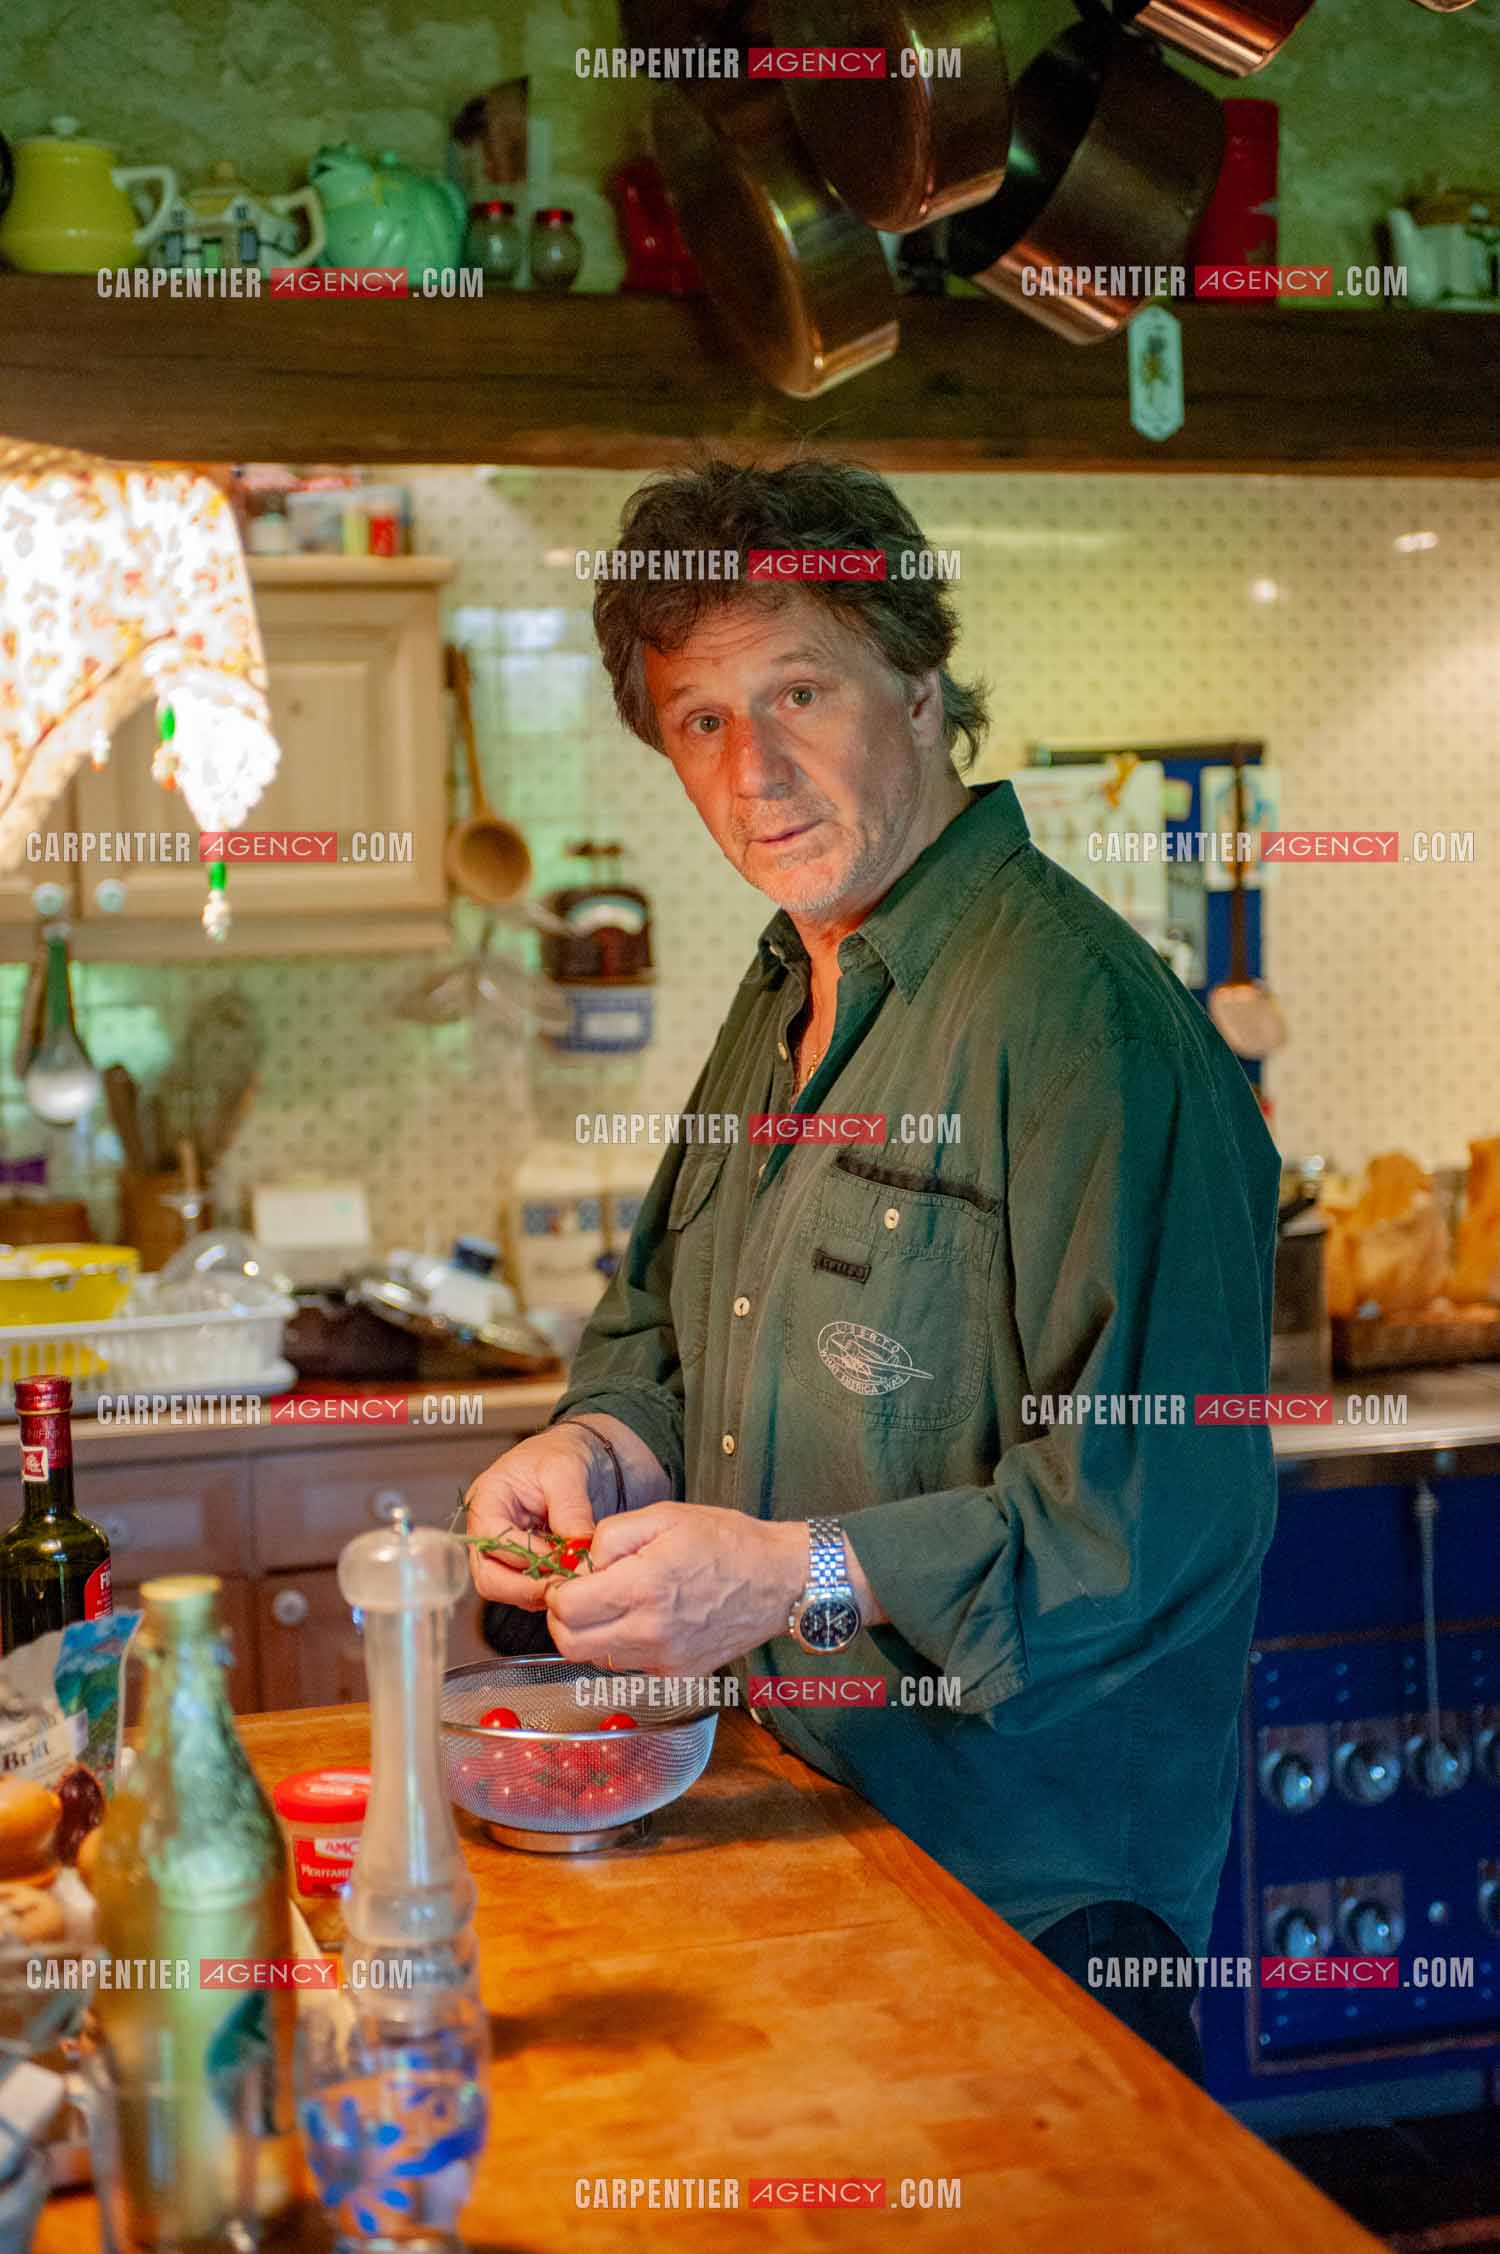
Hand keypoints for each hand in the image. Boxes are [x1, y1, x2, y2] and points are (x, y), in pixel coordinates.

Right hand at [463, 1426, 600, 1611]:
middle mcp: (486, 1532)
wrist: (576, 1454)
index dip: (526, 1557)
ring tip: (575, 1581)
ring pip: (508, 1590)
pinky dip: (549, 1589)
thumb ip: (570, 1509)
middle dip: (528, 1588)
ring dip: (541, 1591)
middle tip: (567, 1586)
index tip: (562, 1561)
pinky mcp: (521, 1565)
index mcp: (486, 1501)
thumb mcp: (566, 1470)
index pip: (492, 1541)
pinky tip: (574, 1580)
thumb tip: (580, 1548)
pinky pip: (527, 1588)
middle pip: (489, 1578)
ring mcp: (501, 1552)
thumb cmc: (561, 1453)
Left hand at [543, 1503, 807, 1673]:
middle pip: (570, 1644)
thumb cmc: (726, 1541)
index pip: (566, 1609)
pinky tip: (646, 1618)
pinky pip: (630, 1666)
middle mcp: (652, 1632)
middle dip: (564, 1618)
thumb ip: (610, 1536)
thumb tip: (580, 1563)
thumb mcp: (664, 1515)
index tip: (569, 1577)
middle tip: (580, 1594)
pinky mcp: (678, 1675)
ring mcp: (665, 1660)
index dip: (557, 1591)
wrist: (779, 1580)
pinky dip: (624, 1644)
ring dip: (594, 1633)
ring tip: (618, 1602)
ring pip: (597, 1658)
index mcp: (645, 1586)